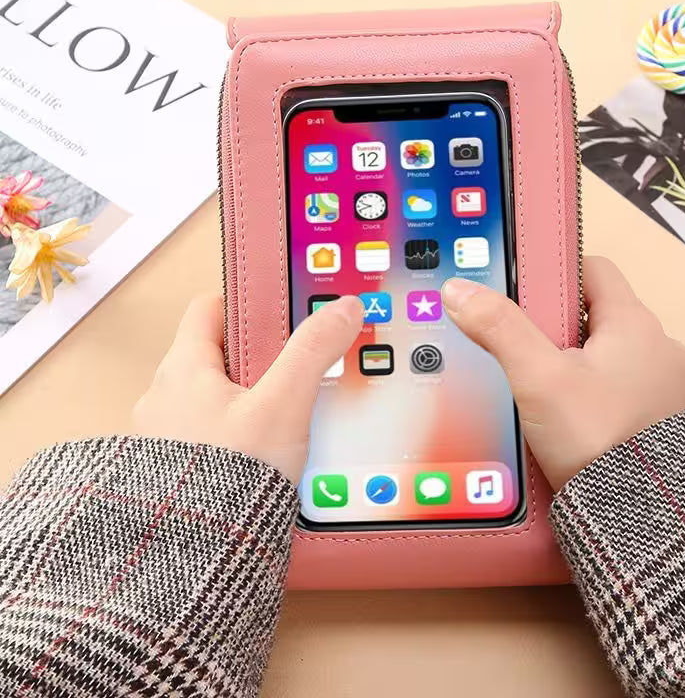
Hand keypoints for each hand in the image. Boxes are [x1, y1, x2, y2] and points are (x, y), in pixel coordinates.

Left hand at [130, 293, 362, 482]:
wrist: (193, 559)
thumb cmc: (224, 481)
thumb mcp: (282, 406)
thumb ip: (313, 351)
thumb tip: (342, 309)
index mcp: (182, 369)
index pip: (208, 308)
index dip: (245, 304)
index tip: (278, 313)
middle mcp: (164, 396)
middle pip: (216, 353)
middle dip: (256, 358)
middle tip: (292, 369)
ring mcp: (166, 434)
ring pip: (214, 396)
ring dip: (248, 399)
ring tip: (285, 415)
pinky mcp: (175, 467)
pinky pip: (210, 432)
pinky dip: (236, 433)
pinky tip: (263, 452)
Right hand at [442, 257, 684, 490]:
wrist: (646, 517)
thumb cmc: (597, 437)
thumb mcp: (538, 377)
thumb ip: (499, 328)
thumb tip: (459, 289)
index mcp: (635, 323)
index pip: (594, 269)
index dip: (555, 274)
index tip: (523, 294)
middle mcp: (659, 348)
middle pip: (597, 315)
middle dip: (557, 327)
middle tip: (519, 348)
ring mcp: (663, 387)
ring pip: (606, 356)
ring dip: (573, 364)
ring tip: (536, 388)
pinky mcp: (660, 421)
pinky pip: (617, 390)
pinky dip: (591, 396)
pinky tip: (564, 419)